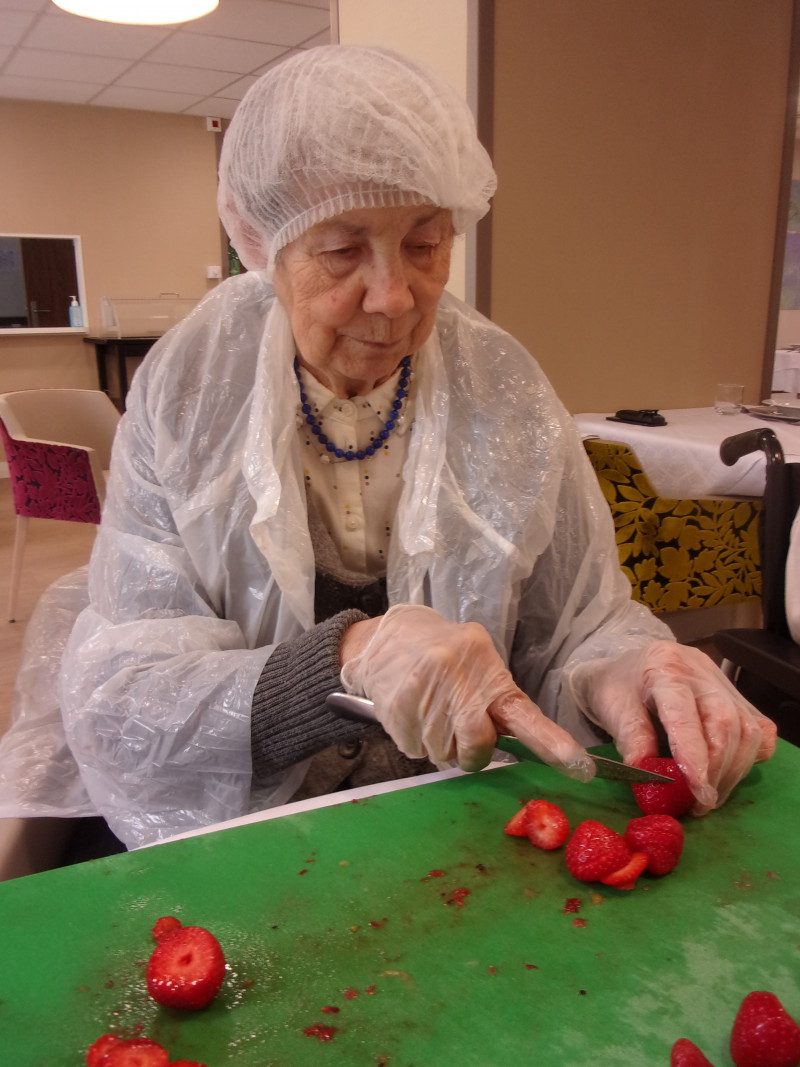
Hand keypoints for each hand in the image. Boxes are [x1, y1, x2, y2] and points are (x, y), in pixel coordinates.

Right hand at [340, 604, 593, 779]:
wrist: (389, 639)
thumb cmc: (445, 657)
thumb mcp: (478, 666)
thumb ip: (498, 701)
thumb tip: (519, 745)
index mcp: (487, 668)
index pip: (523, 713)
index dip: (552, 743)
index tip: (581, 767)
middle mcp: (456, 678)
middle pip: (477, 746)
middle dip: (472, 751)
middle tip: (461, 731)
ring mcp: (423, 694)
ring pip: (444, 755)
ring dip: (441, 745)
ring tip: (431, 714)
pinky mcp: (396, 710)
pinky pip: (416, 751)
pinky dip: (417, 742)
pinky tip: (413, 714)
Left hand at [567, 641, 776, 813]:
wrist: (626, 668)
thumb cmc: (617, 689)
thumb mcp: (612, 710)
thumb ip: (632, 740)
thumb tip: (649, 778)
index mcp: (664, 668)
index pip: (685, 714)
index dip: (694, 755)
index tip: (697, 792)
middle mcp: (700, 672)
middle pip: (724, 722)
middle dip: (717, 769)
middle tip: (701, 803)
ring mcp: (723, 683)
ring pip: (748, 729)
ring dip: (732, 770)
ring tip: (709, 795)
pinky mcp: (737, 697)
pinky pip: (759, 730)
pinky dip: (748, 758)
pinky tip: (727, 772)